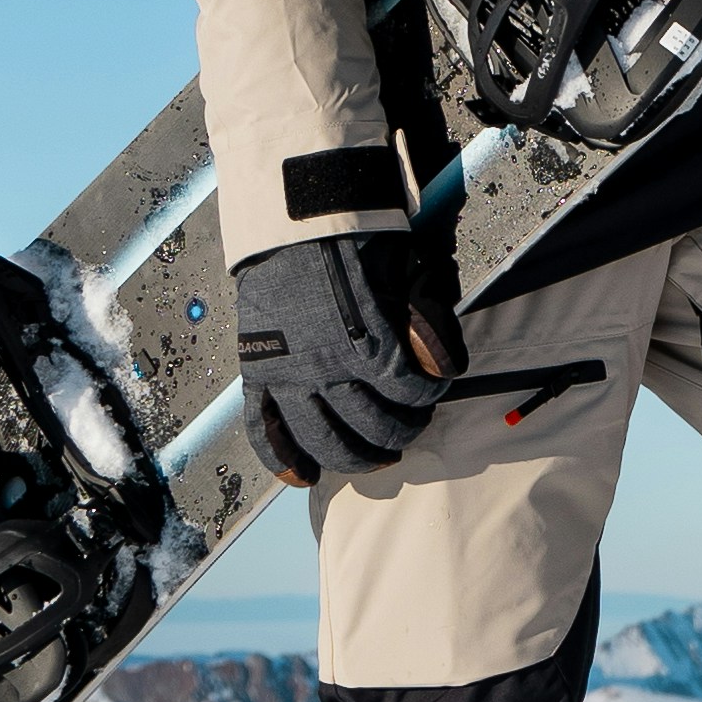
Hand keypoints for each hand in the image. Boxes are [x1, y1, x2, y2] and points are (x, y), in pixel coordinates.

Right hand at [231, 231, 456, 485]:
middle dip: (400, 433)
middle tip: (409, 429)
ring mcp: (288, 375)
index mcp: (368, 342)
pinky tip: (306, 477)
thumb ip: (433, 319)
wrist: (297, 223)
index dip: (429, 397)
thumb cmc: (360, 245)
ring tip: (376, 458)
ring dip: (355, 458)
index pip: (412, 393)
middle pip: (371, 426)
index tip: (432, 391)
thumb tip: (443, 370)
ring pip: (323, 440)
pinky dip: (283, 461)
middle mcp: (326, 367)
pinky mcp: (258, 373)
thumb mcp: (412, 269)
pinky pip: (264, 430)